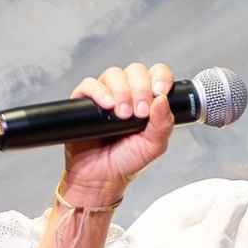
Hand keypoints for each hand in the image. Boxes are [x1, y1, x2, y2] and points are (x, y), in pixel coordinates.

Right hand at [61, 62, 175, 200]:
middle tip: (139, 113)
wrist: (102, 177)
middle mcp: (128, 93)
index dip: (161, 78)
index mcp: (148, 99)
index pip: (157, 74)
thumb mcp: (154, 145)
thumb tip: (163, 99)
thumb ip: (163, 124)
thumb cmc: (128, 160)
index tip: (160, 92)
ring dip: (122, 91)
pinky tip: (107, 106)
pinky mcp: (84, 101)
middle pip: (136, 71)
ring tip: (123, 115)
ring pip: (114, 74)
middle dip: (141, 89)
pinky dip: (99, 92)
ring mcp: (106, 95)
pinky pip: (89, 84)